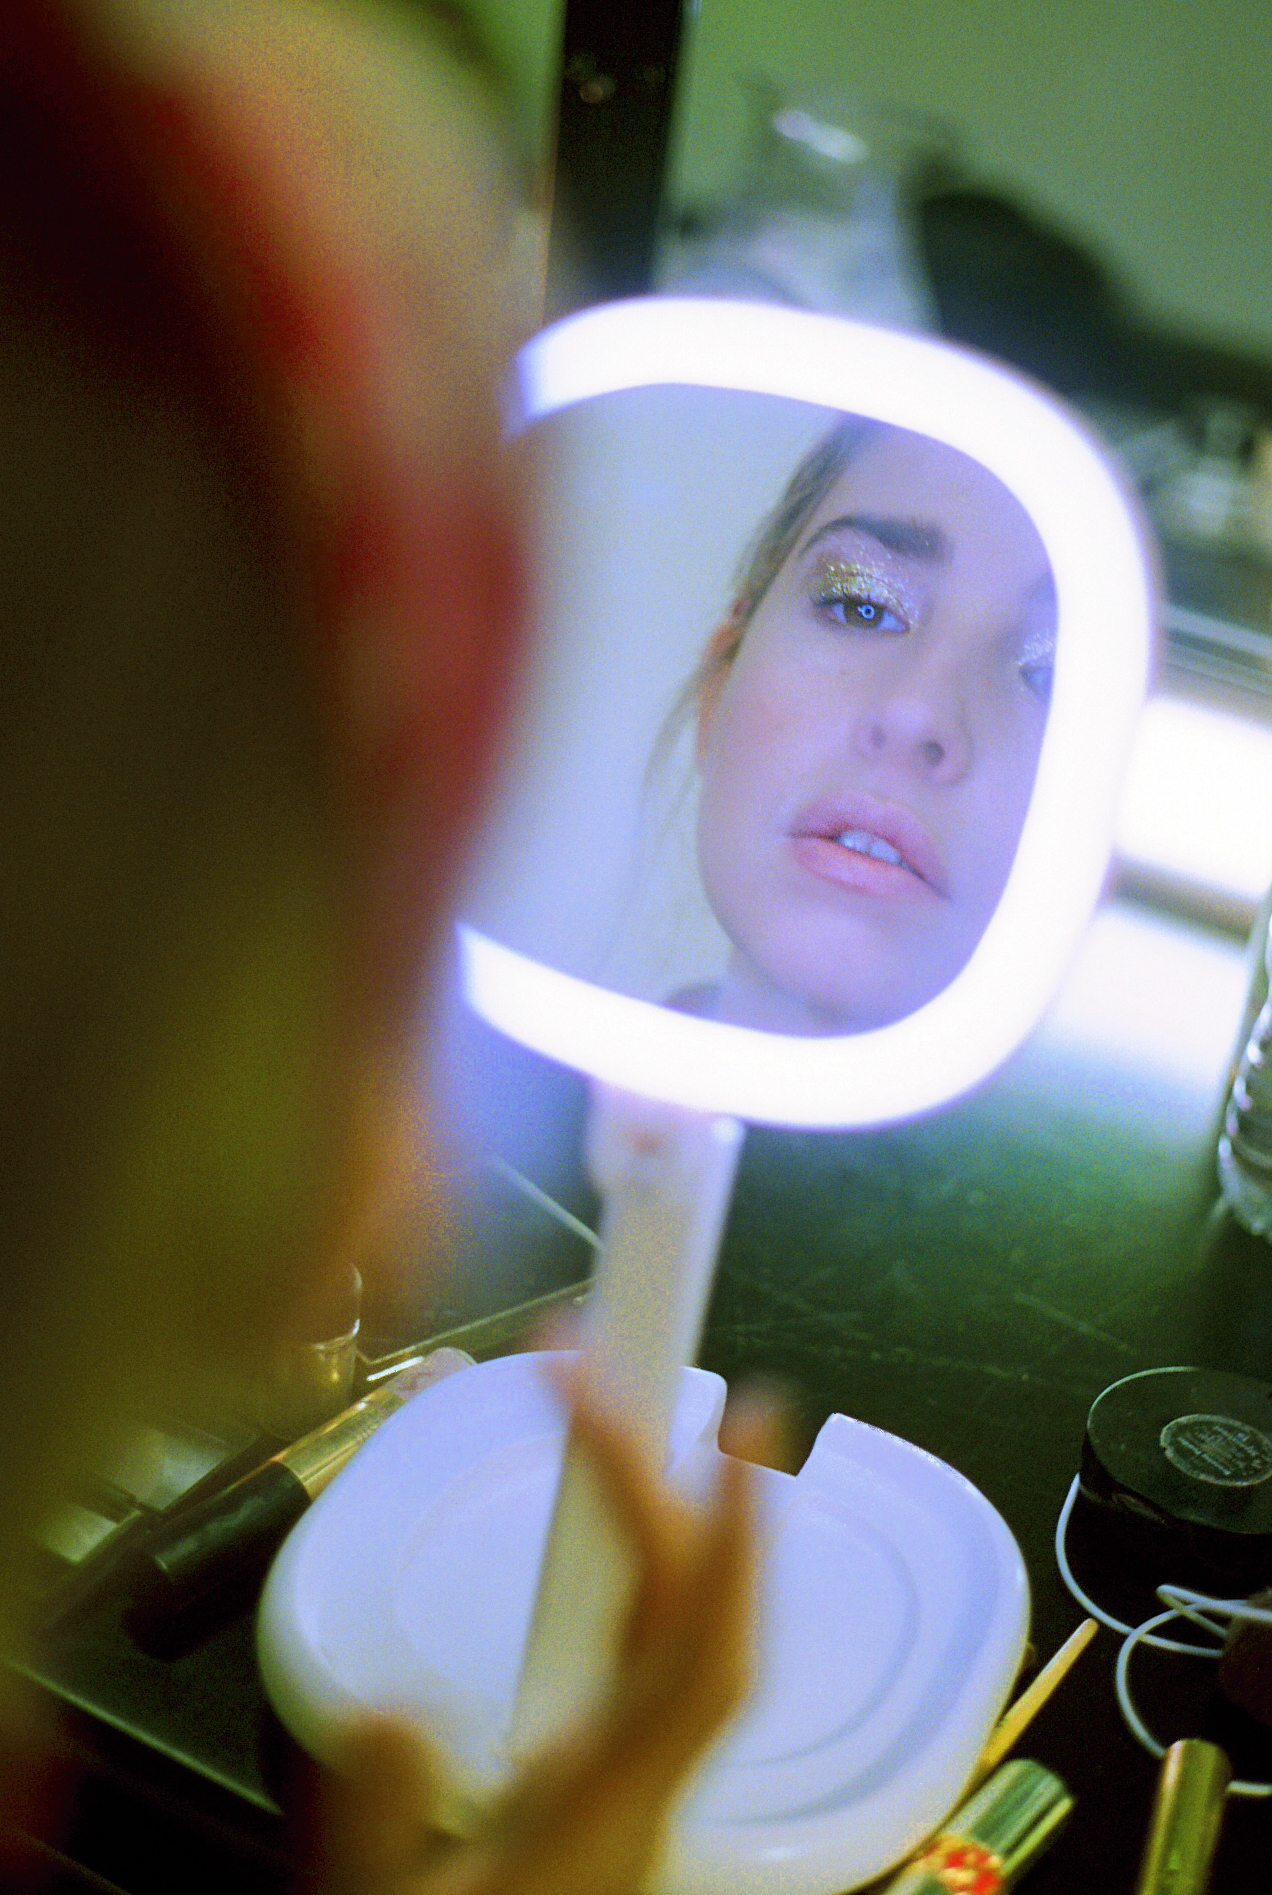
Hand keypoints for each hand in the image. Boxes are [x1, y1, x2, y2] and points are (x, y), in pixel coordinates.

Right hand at [306, 1374, 783, 1894]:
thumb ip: (385, 1817)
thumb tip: (400, 1707)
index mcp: (609, 1816)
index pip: (699, 1655)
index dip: (726, 1537)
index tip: (713, 1422)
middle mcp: (645, 1796)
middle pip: (708, 1627)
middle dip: (706, 1498)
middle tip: (678, 1382)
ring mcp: (636, 1798)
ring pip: (698, 1646)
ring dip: (692, 1535)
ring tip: (653, 1436)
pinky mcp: (610, 1803)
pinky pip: (662, 1670)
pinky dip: (664, 1586)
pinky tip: (626, 1551)